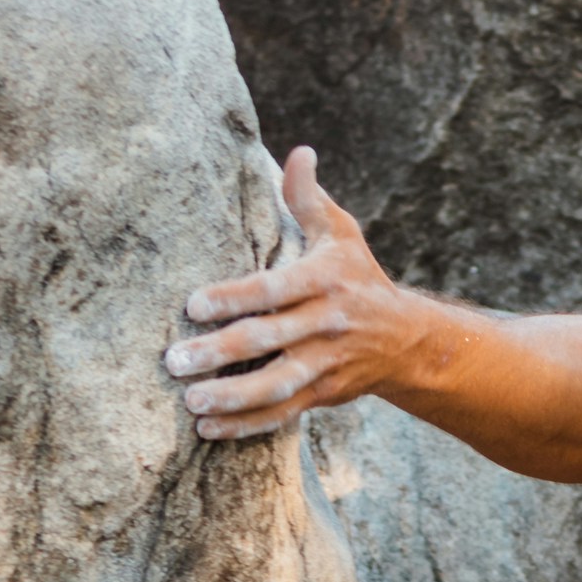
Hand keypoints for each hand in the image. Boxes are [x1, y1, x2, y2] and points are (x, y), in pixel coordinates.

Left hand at [167, 148, 430, 440]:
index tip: (194, 305)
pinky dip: (246, 425)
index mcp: (324, 279)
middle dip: (219, 352)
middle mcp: (326, 323)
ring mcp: (325, 364)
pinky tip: (209, 430)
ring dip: (232, 398)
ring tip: (191, 403)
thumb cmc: (359, 276)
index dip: (233, 297)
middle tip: (174, 361)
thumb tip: (298, 152)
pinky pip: (282, 413)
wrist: (408, 340)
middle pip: (267, 340)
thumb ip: (308, 198)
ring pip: (276, 385)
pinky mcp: (322, 395)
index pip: (272, 289)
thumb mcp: (341, 233)